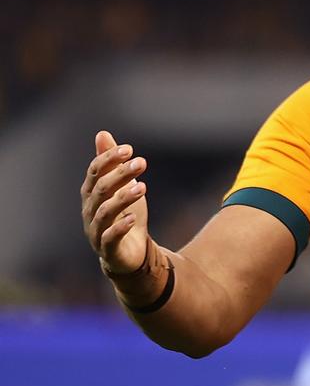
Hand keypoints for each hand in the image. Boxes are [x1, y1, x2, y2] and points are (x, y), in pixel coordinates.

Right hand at [81, 130, 150, 272]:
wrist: (130, 251)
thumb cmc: (124, 213)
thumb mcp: (122, 185)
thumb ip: (111, 162)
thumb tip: (102, 134)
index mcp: (92, 193)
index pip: (95, 172)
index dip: (109, 159)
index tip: (129, 149)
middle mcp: (90, 210)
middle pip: (101, 189)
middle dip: (121, 174)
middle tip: (142, 162)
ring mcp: (96, 230)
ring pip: (105, 212)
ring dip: (123, 198)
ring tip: (143, 187)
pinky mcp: (107, 248)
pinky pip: (110, 237)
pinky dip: (120, 227)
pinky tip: (132, 218)